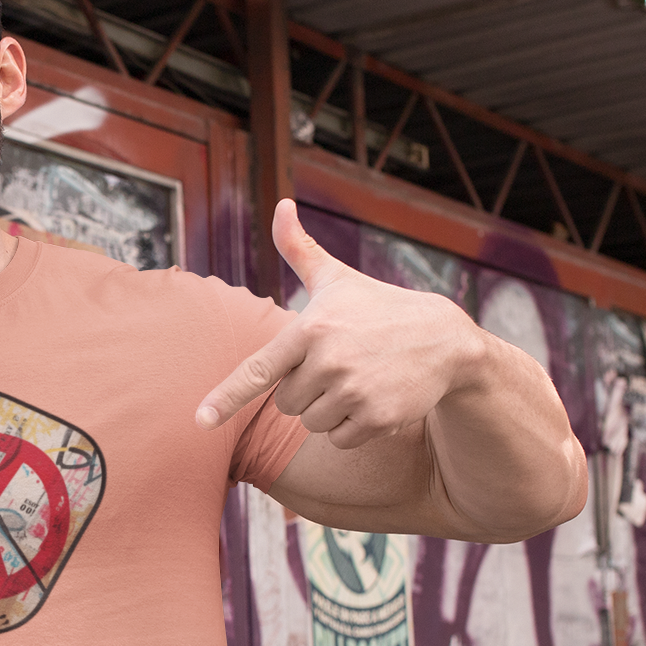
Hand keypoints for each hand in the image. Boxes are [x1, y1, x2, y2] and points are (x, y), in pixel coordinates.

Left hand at [196, 200, 483, 448]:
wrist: (445, 340)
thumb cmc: (377, 308)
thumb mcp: (337, 279)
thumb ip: (299, 249)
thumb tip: (281, 206)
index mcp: (310, 329)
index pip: (258, 370)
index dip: (226, 396)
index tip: (200, 419)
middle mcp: (329, 362)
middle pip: (285, 402)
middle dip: (305, 389)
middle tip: (338, 364)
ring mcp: (354, 392)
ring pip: (311, 423)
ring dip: (328, 409)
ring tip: (358, 378)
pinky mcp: (377, 419)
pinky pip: (339, 439)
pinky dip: (353, 426)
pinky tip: (374, 398)